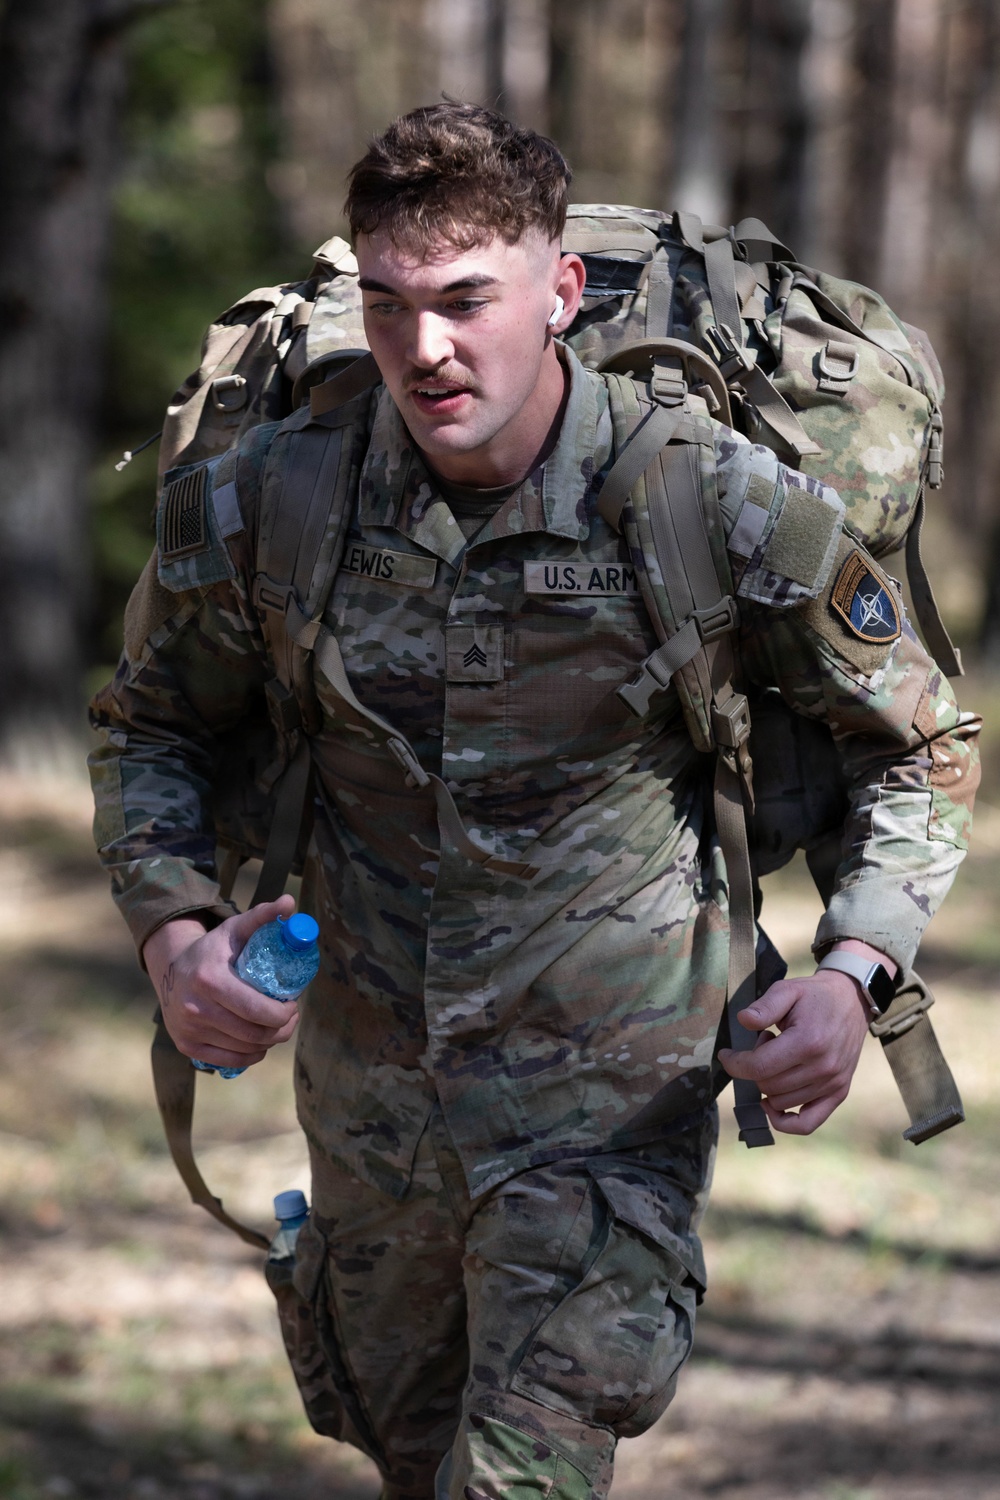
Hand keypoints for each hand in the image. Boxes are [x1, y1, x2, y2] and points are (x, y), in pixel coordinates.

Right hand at [143, 895, 299, 1069]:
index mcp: (209, 979)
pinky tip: (259, 1043)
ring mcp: (189, 1030)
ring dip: (269, 1042)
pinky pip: (230, 1061)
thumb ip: (263, 916)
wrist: (171, 968)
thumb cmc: (213, 949)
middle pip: (255, 1033)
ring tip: (276, 1026)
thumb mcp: (235, 929)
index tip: (293, 1003)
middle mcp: (195, 1008)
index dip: (284, 1013)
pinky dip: (251, 1055)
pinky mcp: (187, 1045)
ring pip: (246, 1049)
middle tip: (290, 1017)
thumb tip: (289, 903)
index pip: (257, 1010)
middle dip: (282, 1028)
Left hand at [717, 967, 871, 1134]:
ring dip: (769, 1085)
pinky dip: (786, 1122)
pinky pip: (807, 1124)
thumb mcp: (787, 990)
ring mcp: (833, 1083)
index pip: (759, 1067)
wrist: (852, 1001)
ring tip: (779, 1059)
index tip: (726, 1055)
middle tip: (765, 1043)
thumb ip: (764, 1006)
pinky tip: (772, 1106)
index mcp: (808, 1041)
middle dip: (755, 1067)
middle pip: (768, 1086)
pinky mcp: (839, 1093)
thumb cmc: (815, 995)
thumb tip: (743, 1020)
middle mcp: (823, 1067)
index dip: (735, 1064)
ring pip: (781, 1103)